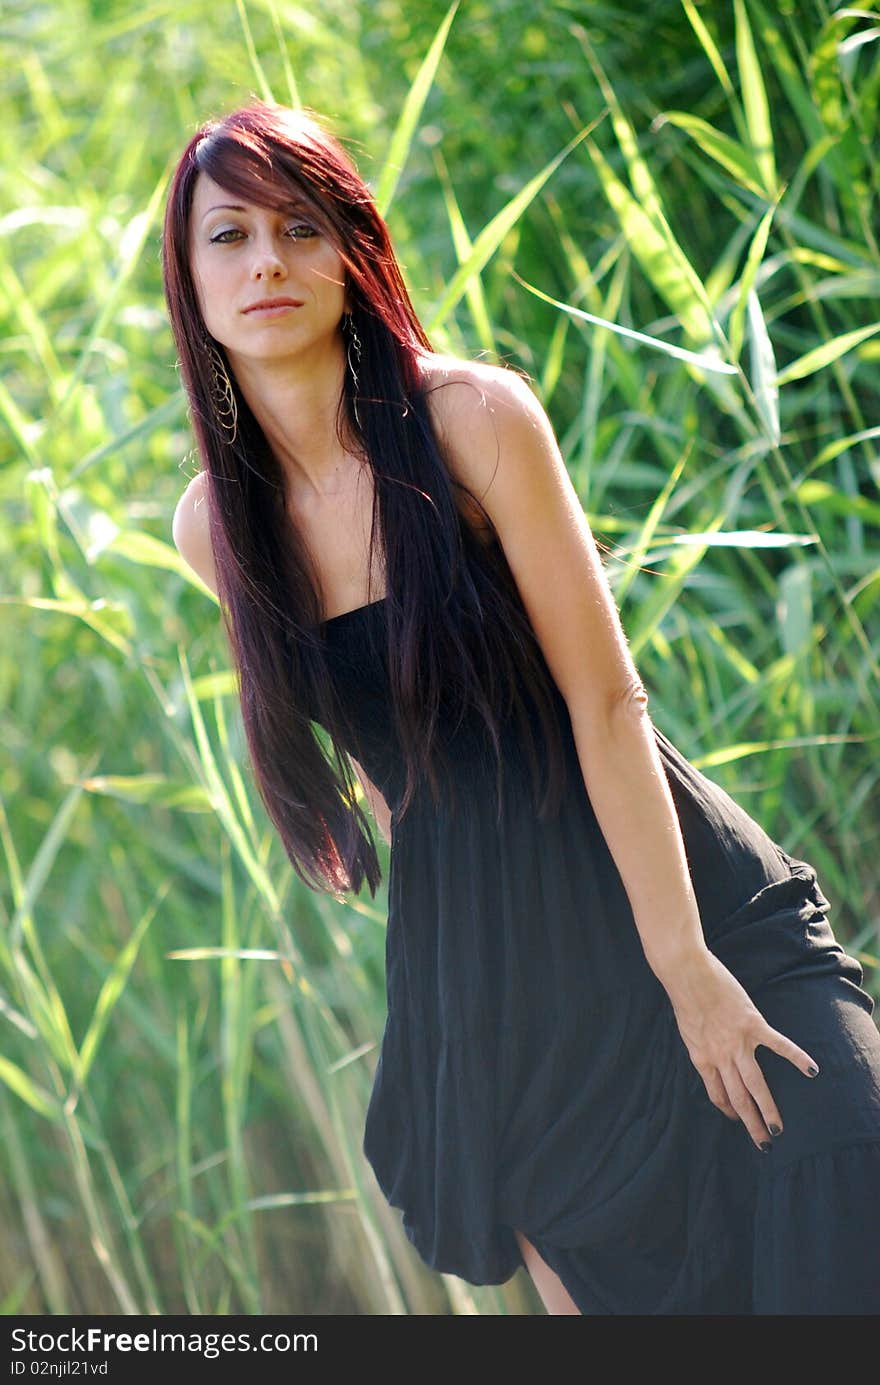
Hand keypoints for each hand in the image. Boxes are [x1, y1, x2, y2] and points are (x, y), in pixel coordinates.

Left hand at [657, 945, 819, 1149]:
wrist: (686, 973)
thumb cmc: (685, 999)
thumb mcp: (688, 1032)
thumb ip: (703, 1049)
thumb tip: (713, 1061)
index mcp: (702, 1059)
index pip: (717, 1094)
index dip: (728, 1110)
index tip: (736, 1118)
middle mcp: (720, 1057)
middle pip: (738, 1098)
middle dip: (751, 1124)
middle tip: (764, 1144)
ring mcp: (737, 1042)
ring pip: (755, 1084)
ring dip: (767, 1109)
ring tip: (778, 1128)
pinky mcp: (752, 1024)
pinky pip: (778, 1046)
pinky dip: (796, 1058)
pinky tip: (811, 1071)